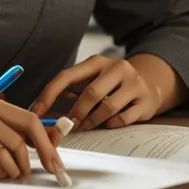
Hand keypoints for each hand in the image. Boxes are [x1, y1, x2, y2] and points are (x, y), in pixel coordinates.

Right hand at [0, 97, 66, 179]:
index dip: (47, 144)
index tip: (55, 163)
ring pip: (8, 161)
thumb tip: (45, 141)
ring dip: (10, 171)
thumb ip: (9, 125)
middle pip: (21, 145)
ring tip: (1, 169)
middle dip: (27, 164)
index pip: (31, 121)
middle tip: (24, 172)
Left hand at [30, 54, 179, 131]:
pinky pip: (123, 119)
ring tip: (85, 126)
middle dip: (75, 113)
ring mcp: (133, 84)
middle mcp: (116, 68)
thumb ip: (71, 91)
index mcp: (96, 62)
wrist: (151, 81)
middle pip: (90, 93)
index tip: (36, 112)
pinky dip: (111, 124)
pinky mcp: (145, 101)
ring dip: (92, 121)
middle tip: (67, 126)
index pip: (66, 76)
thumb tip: (43, 110)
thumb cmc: (112, 84)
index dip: (49, 95)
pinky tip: (108, 123)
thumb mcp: (93, 79)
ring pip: (107, 108)